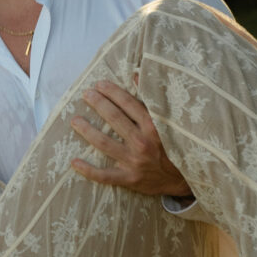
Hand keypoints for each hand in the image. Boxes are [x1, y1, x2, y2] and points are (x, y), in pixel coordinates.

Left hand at [70, 80, 191, 196]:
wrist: (182, 180)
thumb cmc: (172, 147)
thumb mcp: (168, 124)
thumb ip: (151, 101)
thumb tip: (136, 76)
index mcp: (154, 127)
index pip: (129, 104)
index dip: (113, 92)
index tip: (99, 84)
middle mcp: (143, 143)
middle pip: (115, 119)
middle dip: (98, 104)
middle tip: (86, 95)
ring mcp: (134, 162)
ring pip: (105, 143)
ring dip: (87, 131)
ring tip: (75, 120)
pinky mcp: (129, 179)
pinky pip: (104, 176)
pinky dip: (88, 170)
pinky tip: (74, 162)